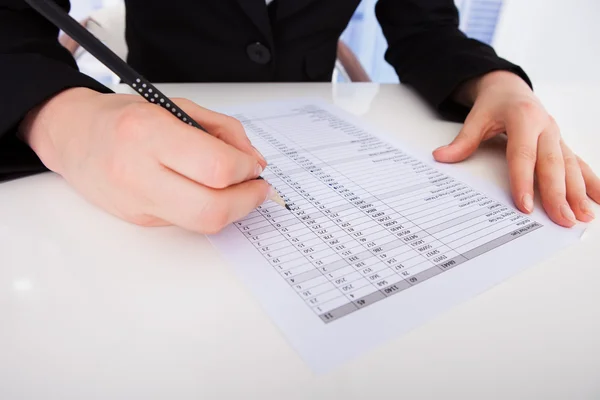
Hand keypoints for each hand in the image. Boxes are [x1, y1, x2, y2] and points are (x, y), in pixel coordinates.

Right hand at [20, 88, 274, 233]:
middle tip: (258, 187)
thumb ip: (223, 131)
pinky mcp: (140, 220)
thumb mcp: (176, 105)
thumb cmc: (124, 117)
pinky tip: (208, 192)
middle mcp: (138, 173)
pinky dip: (209, 209)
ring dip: (234, 209)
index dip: (246, 170)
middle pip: (212, 209)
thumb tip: (255, 162)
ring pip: (203, 224)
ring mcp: (137, 203)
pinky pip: (188, 222)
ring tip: (238, 190)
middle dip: (248, 201)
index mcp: (148, 133)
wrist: (74, 136)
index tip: (252, 164)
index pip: (216, 167)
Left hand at [433, 71, 599, 226]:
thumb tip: (441, 157)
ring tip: (583, 217)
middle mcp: (546, 128)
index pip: (523, 155)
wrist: (511, 88)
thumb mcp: (476, 118)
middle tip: (561, 219)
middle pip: (552, 164)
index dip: (523, 181)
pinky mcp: (562, 144)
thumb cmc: (495, 104)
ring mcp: (557, 137)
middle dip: (558, 194)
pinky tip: (599, 199)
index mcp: (524, 118)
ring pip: (571, 166)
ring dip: (579, 192)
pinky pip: (579, 163)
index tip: (525, 205)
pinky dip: (591, 182)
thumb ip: (462, 141)